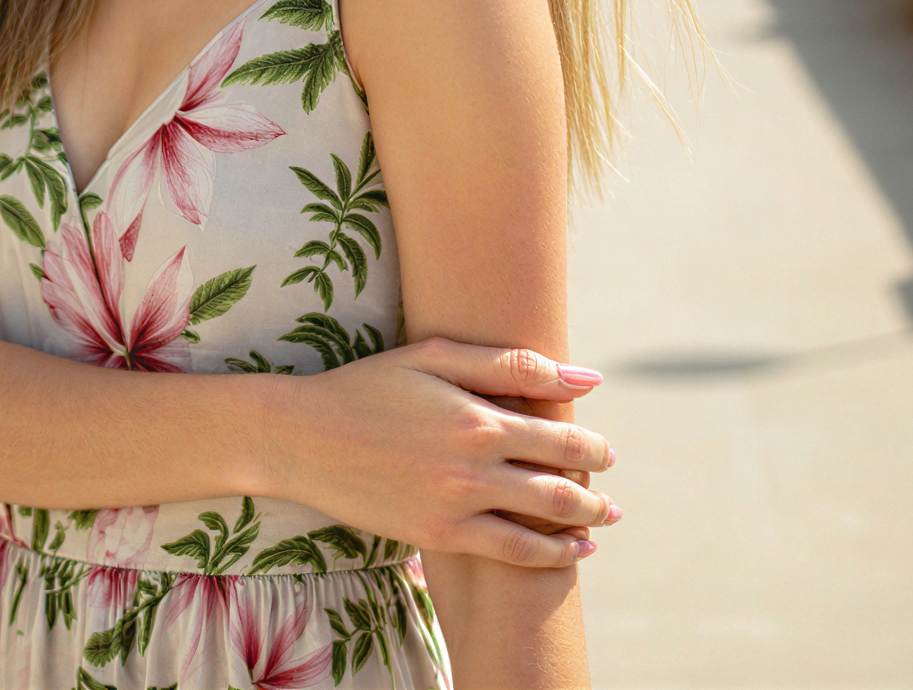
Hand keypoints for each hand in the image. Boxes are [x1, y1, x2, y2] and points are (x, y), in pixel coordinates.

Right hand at [272, 337, 622, 567]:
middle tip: (610, 488)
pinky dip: (550, 555)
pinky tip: (570, 551)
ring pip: (544, 525)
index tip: (605, 450)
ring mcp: (456, 506)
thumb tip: (588, 379)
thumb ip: (512, 366)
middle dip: (595, 488)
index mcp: (478, 418)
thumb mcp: (435, 357)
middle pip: (561, 485)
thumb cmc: (368, 386)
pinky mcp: (437, 535)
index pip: (561, 439)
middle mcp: (474, 467)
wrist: (303, 438)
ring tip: (602, 520)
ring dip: (584, 524)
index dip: (593, 448)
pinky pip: (510, 552)